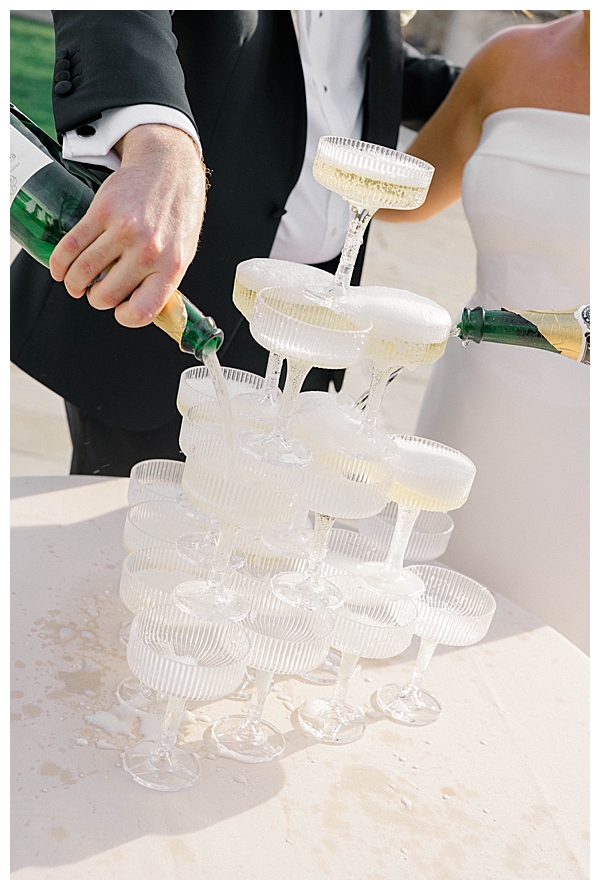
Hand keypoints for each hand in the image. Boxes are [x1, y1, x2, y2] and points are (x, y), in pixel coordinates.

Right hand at [49, 124, 205, 326]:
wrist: (170, 169)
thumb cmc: (177, 214)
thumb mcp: (183, 253)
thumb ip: (162, 281)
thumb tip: (138, 307)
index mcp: (171, 267)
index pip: (141, 311)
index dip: (124, 317)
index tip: (119, 310)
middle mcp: (148, 250)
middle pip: (106, 294)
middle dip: (95, 299)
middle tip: (95, 292)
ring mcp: (124, 230)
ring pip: (83, 271)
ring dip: (74, 283)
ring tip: (76, 283)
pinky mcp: (103, 211)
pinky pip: (71, 245)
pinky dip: (60, 262)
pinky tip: (60, 268)